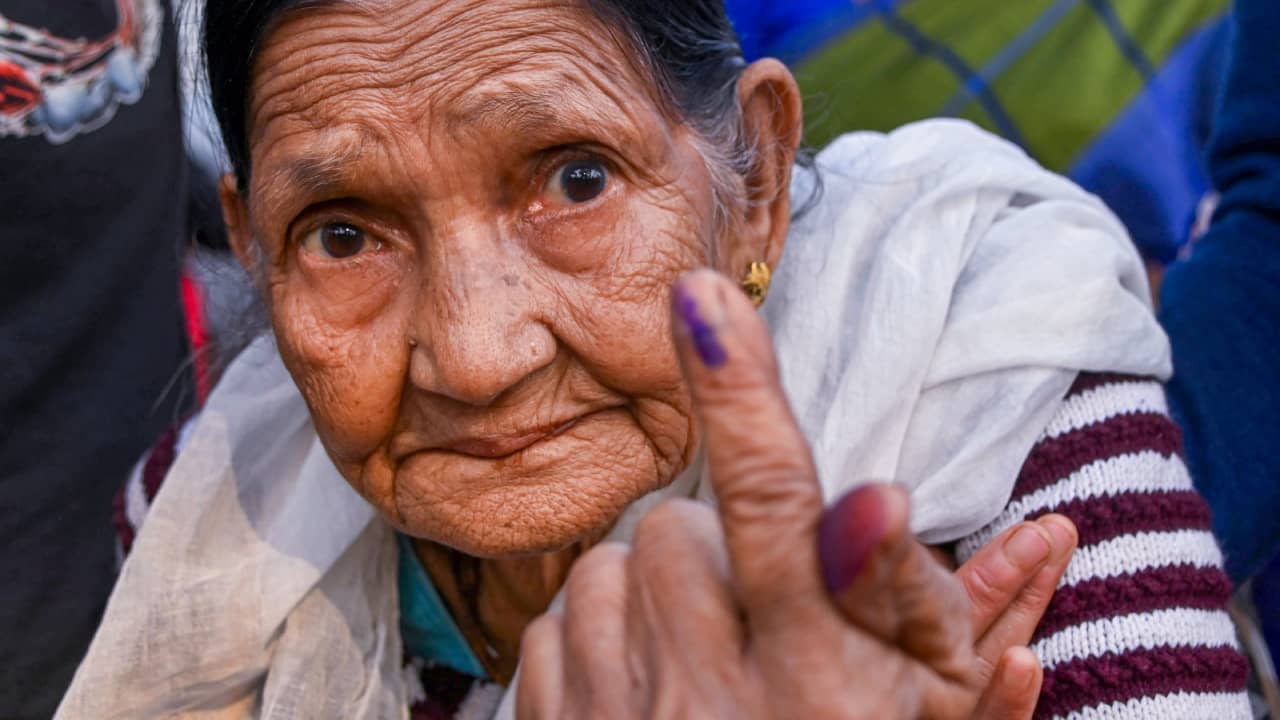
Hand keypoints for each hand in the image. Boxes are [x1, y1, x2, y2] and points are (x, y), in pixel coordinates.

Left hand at [517, 270, 1075, 718]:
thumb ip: (979, 633)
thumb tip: (1053, 532)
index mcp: (814, 685)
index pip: (779, 510)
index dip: (742, 392)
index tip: (699, 300)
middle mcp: (707, 700)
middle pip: (677, 530)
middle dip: (713, 548)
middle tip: (754, 610)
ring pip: (606, 568)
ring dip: (651, 590)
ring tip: (701, 654)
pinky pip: (551, 625)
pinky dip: (596, 633)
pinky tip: (643, 683)